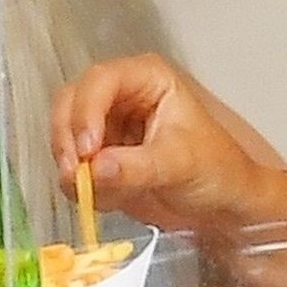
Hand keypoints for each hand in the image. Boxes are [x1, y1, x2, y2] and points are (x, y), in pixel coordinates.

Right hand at [50, 54, 286, 238]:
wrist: (223, 207)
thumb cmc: (216, 171)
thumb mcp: (180, 164)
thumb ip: (136, 166)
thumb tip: (95, 168)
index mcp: (145, 79)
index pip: (100, 81)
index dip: (86, 112)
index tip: (87, 150)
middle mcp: (119, 96)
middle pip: (71, 102)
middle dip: (68, 139)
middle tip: (74, 173)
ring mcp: (105, 125)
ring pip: (64, 133)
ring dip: (68, 164)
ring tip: (86, 191)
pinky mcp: (97, 155)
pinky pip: (71, 165)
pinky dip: (77, 183)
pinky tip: (101, 199)